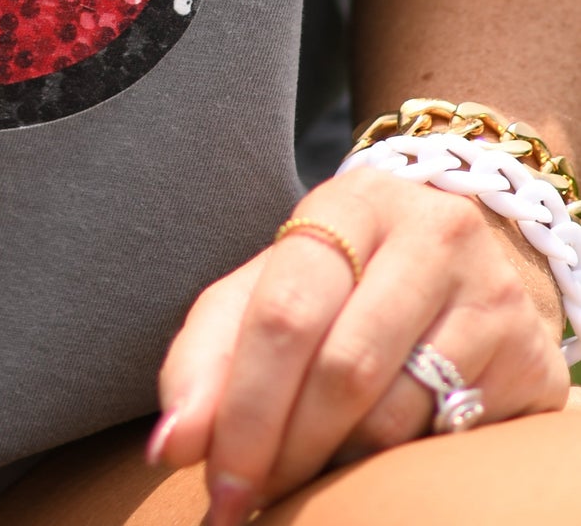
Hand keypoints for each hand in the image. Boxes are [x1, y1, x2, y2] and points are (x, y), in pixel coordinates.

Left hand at [152, 169, 571, 525]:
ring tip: (307, 477)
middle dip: (285, 451)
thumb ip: (207, 356)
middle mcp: (431, 234)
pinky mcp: (533, 358)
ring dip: (336, 466)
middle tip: (249, 501)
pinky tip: (369, 463)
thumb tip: (169, 444)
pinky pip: (448, 439)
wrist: (462, 252)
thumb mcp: (269, 287)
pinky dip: (396, 466)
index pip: (284, 314)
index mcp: (349, 205)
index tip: (214, 483)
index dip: (244, 410)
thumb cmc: (343, 278)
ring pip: (397, 415)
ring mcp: (493, 294)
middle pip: (342, 370)